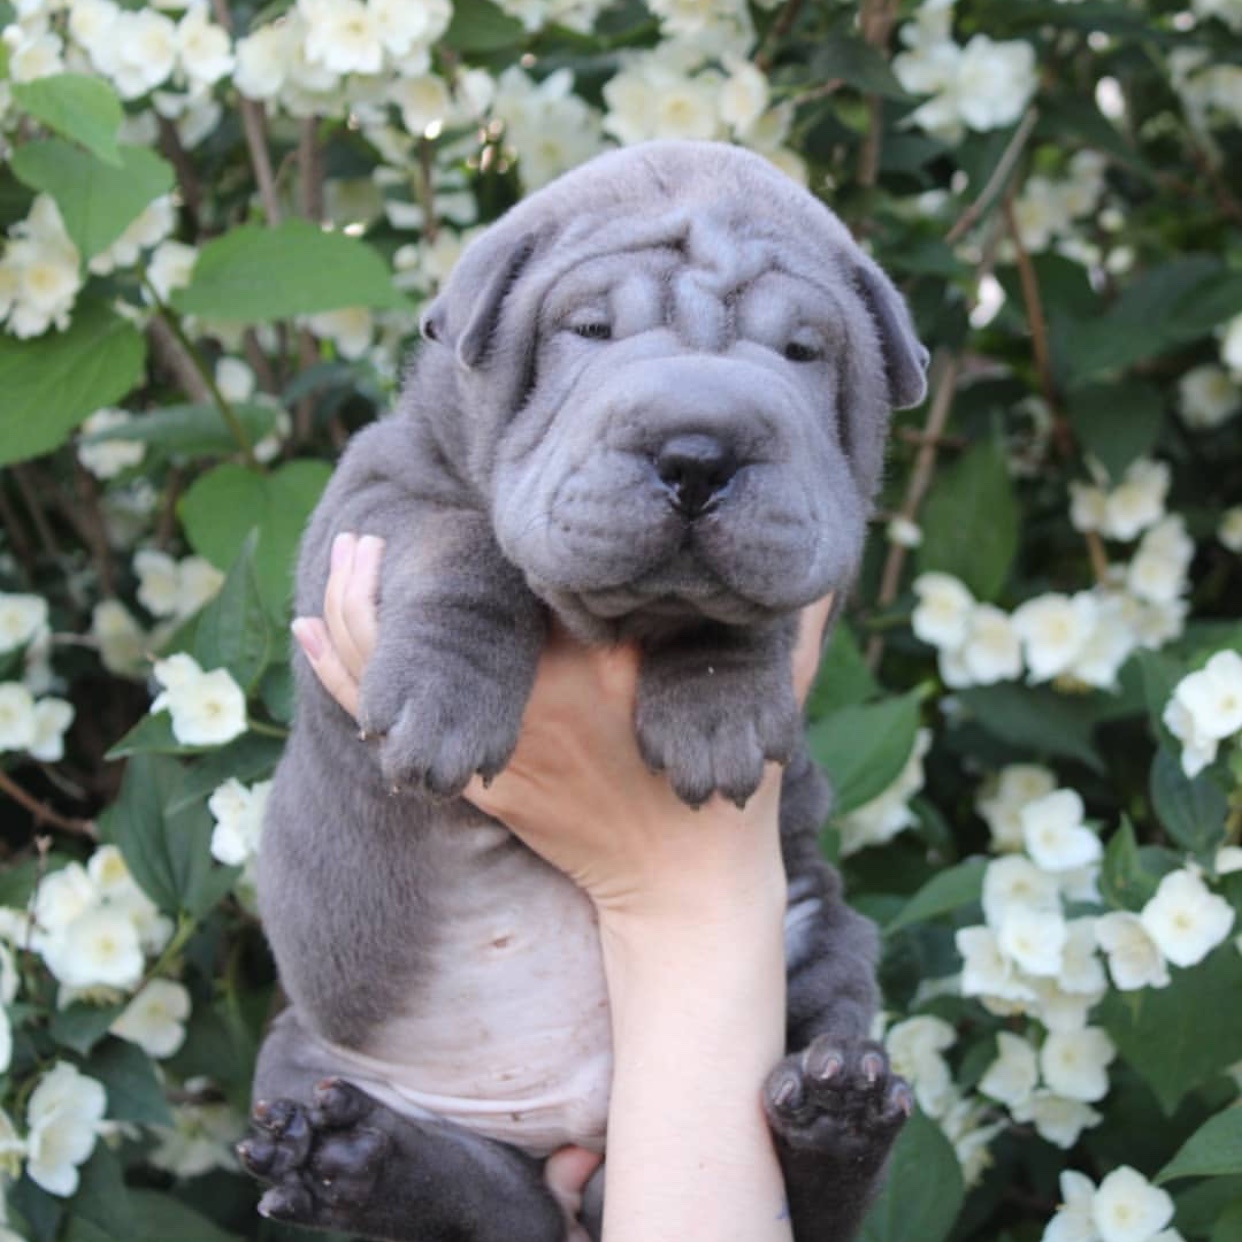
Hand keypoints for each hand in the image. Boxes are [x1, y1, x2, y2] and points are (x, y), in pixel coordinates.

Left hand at [293, 533, 832, 920]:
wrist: (683, 888)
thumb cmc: (728, 788)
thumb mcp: (764, 695)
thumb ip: (792, 625)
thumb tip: (824, 557)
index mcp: (601, 665)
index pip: (521, 587)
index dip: (475, 544)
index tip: (451, 504)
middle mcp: (537, 703)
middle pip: (438, 624)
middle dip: (391, 575)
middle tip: (367, 530)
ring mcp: (500, 750)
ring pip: (397, 675)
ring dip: (357, 618)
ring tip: (346, 561)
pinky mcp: (482, 785)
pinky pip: (388, 726)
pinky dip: (345, 678)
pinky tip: (314, 634)